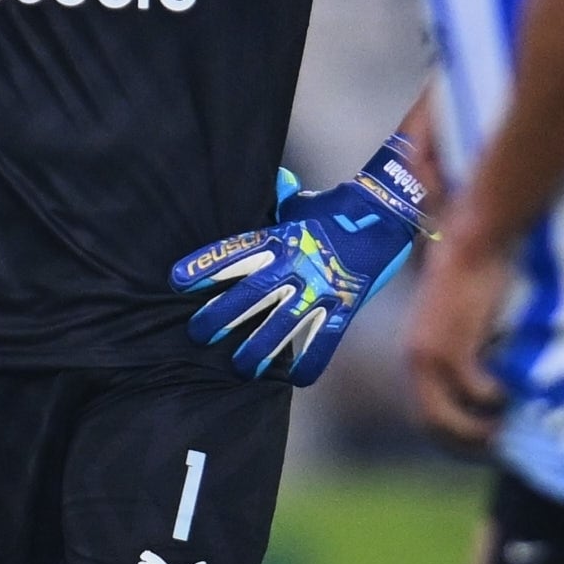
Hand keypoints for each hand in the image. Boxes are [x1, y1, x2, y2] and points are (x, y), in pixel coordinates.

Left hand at [171, 135, 436, 383]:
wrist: (386, 212)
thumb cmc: (333, 210)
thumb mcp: (299, 204)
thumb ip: (277, 200)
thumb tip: (270, 183)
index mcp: (281, 237)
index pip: (235, 252)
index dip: (205, 266)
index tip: (177, 281)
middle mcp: (297, 263)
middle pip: (251, 293)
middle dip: (221, 316)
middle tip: (198, 335)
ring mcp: (321, 286)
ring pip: (283, 324)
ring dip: (258, 348)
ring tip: (240, 367)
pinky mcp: (346, 305)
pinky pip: (325, 339)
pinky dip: (310, 362)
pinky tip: (295, 380)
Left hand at [401, 229, 512, 449]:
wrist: (472, 243)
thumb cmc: (474, 275)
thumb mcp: (463, 322)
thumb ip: (468, 352)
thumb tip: (492, 384)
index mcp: (416, 357)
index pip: (426, 414)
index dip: (452, 436)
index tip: (482, 445)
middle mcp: (416, 362)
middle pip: (434, 424)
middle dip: (466, 443)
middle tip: (499, 448)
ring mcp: (432, 358)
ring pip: (451, 417)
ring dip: (480, 429)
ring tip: (508, 429)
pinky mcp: (453, 349)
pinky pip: (475, 391)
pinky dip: (493, 399)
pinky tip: (512, 391)